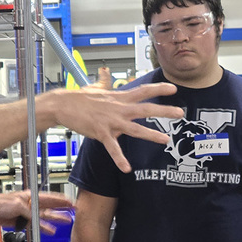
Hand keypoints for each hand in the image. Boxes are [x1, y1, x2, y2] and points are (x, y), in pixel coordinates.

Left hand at [0, 190, 72, 233]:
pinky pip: (37, 225)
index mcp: (30, 196)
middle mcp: (31, 204)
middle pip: (50, 206)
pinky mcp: (24, 221)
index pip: (50, 197)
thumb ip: (30, 212)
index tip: (70, 202)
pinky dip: (44, 228)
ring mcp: (28, 213)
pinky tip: (51, 230)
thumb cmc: (0, 203)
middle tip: (73, 209)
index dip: (61, 200)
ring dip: (56, 218)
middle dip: (62, 208)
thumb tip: (38, 218)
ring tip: (67, 220)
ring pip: (46, 216)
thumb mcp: (18, 205)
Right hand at [51, 83, 184, 172]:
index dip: (158, 88)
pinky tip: (127, 168)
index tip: (173, 88)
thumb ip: (103, 82)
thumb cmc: (78, 98)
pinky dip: (120, 159)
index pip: (143, 90)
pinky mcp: (102, 132)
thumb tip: (104, 73)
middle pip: (146, 108)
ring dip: (151, 134)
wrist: (62, 105)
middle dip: (164, 111)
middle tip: (180, 113)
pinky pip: (113, 148)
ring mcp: (111, 121)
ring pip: (135, 128)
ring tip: (165, 140)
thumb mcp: (94, 88)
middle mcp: (119, 108)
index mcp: (119, 98)